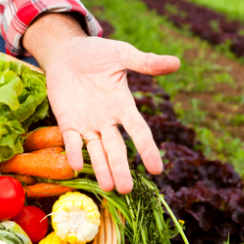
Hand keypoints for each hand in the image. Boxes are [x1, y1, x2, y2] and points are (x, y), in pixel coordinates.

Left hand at [43, 36, 179, 193]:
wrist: (66, 53)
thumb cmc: (96, 54)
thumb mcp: (121, 54)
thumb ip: (145, 62)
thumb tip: (176, 62)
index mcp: (123, 105)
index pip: (139, 131)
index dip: (147, 149)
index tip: (157, 170)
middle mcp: (107, 120)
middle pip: (116, 149)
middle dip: (120, 168)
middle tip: (126, 190)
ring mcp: (87, 123)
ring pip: (95, 150)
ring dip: (100, 169)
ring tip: (108, 188)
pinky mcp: (67, 121)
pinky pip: (71, 140)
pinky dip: (73, 153)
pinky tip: (75, 166)